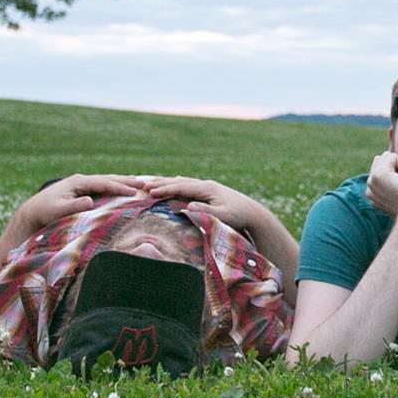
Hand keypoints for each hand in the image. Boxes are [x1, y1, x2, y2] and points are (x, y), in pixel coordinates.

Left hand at [15, 174, 144, 233]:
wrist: (32, 211)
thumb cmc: (45, 212)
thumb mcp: (58, 210)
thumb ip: (74, 206)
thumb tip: (91, 201)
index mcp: (78, 182)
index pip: (103, 183)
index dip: (119, 187)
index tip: (134, 192)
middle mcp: (81, 180)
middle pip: (107, 178)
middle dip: (125, 181)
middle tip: (144, 184)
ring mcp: (81, 184)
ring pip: (105, 181)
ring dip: (121, 182)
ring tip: (138, 183)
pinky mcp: (81, 190)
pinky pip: (101, 186)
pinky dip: (113, 186)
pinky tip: (120, 188)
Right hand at [145, 177, 261, 231]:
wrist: (254, 213)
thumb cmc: (239, 216)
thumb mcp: (223, 216)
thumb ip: (206, 212)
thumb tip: (188, 206)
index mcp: (207, 188)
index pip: (182, 187)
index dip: (165, 189)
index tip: (150, 192)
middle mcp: (206, 185)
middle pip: (180, 181)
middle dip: (161, 183)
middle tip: (143, 184)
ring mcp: (209, 187)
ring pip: (184, 181)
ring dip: (168, 182)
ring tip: (152, 182)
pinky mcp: (211, 191)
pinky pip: (190, 185)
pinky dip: (178, 183)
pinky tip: (174, 182)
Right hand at [365, 152, 397, 220]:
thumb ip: (391, 179)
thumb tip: (389, 158)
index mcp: (372, 192)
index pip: (379, 166)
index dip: (394, 170)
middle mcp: (369, 186)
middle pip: (381, 158)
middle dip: (395, 166)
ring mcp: (372, 179)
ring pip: (386, 156)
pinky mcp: (379, 173)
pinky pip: (392, 156)